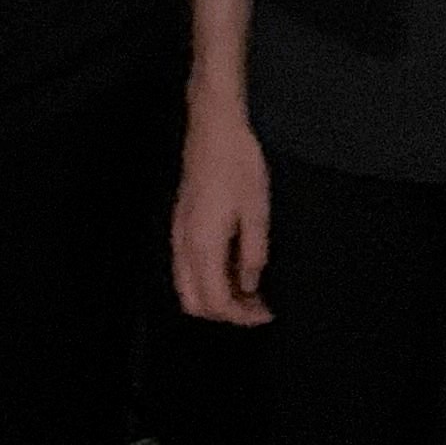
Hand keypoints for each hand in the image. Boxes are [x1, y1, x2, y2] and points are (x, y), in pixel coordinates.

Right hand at [172, 100, 272, 326]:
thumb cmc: (239, 166)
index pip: (217, 301)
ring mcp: (177, 234)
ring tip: (248, 291)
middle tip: (257, 307)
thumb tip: (250, 287)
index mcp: (203, 246)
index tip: (268, 313)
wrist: (213, 128)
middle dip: (225, 313)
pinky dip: (207, 280)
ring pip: (186, 287)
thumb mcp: (257, 212)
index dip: (242, 316)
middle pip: (194, 303)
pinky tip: (232, 268)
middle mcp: (183, 246)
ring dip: (215, 298)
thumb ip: (253, 255)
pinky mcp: (180, 224)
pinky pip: (186, 268)